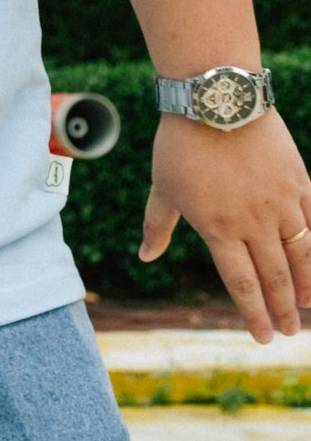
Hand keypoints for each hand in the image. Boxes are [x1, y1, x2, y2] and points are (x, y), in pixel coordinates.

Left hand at [139, 111, 310, 341]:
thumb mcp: (162, 188)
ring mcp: (282, 203)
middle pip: (274, 276)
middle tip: (290, 333)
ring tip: (307, 307)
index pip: (241, 282)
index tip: (264, 337)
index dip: (254, 313)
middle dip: (282, 309)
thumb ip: (158, 225)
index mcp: (218, 229)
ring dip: (307, 285)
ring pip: (303, 254)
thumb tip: (146, 255)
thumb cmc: (181, 146)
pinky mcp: (300, 183)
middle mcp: (254, 222)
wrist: (217, 103)